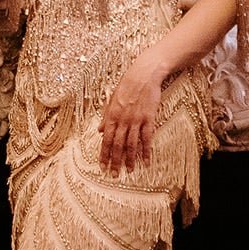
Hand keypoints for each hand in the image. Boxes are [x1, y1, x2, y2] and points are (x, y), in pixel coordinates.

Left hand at [99, 52, 165, 173]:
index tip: (102, 166)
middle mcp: (123, 120)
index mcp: (111, 116)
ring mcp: (136, 120)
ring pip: (131, 144)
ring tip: (129, 171)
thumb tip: (99, 130)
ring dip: (130, 159)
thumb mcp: (111, 100)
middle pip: (118, 145)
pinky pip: (147, 138)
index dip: (104, 154)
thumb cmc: (127, 86)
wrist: (143, 75)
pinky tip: (146, 160)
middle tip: (114, 174)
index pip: (106, 140)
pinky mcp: (148, 118)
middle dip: (115, 161)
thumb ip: (106, 117)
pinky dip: (146, 151)